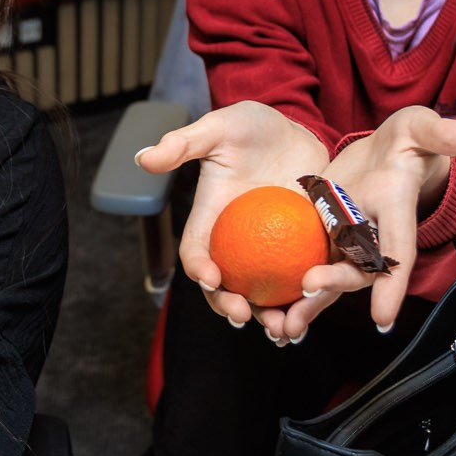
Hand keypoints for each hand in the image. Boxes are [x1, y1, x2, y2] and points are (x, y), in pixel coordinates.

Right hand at [136, 100, 330, 343]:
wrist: (296, 127)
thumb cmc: (251, 126)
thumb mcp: (217, 128)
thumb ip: (183, 143)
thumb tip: (142, 158)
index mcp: (211, 218)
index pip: (197, 251)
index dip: (199, 268)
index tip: (211, 278)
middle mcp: (237, 240)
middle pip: (226, 285)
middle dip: (229, 307)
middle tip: (243, 315)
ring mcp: (269, 248)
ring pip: (263, 292)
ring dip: (269, 316)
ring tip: (282, 329)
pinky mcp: (302, 248)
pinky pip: (301, 280)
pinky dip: (305, 301)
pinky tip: (313, 312)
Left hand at [283, 107, 455, 339]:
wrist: (389, 154)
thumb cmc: (409, 140)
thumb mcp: (422, 128)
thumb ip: (446, 133)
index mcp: (396, 210)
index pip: (398, 250)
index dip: (392, 285)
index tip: (383, 318)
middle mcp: (374, 233)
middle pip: (358, 267)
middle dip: (336, 282)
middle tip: (310, 289)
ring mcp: (349, 239)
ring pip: (331, 277)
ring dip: (310, 304)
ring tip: (285, 327)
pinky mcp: (326, 236)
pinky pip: (309, 265)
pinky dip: (293, 291)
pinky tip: (269, 313)